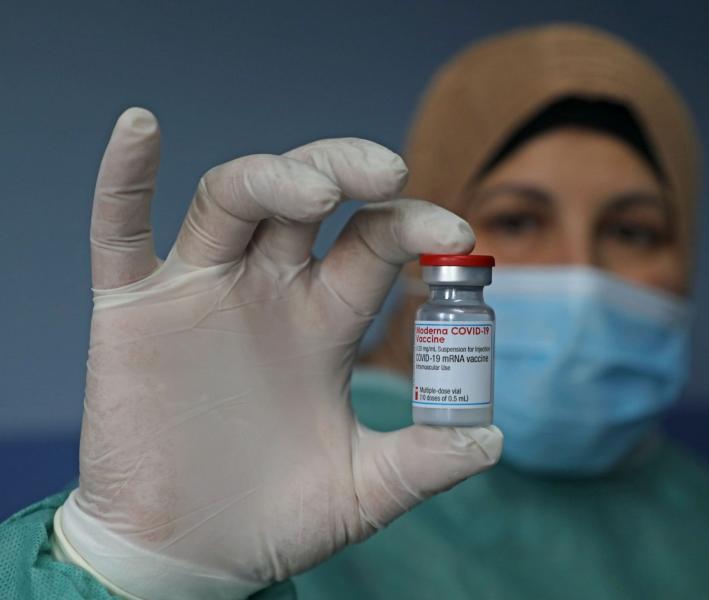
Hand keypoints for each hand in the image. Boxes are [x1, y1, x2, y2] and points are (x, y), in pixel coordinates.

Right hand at [58, 108, 501, 599]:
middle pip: (308, 196)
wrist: (192, 558)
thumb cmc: (279, 518)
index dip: (414, 228)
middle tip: (390, 175)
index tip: (459, 240)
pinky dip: (124, 179)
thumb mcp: (364, 490)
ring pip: (233, 199)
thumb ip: (425, 461)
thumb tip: (494, 440)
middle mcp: (269, 289)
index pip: (374, 243)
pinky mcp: (135, 311)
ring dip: (273, 176)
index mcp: (326, 319)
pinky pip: (120, 231)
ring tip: (317, 193)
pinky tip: (141, 129)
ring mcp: (202, 291)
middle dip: (347, 172)